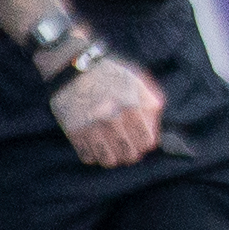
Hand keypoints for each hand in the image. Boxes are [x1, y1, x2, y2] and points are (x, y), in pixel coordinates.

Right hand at [51, 51, 165, 168]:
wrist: (73, 68)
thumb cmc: (109, 75)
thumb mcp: (136, 82)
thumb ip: (150, 103)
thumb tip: (155, 129)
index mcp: (130, 106)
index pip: (146, 142)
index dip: (145, 144)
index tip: (140, 142)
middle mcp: (111, 118)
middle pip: (128, 155)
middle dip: (130, 154)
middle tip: (126, 149)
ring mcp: (90, 126)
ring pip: (108, 161)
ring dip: (111, 158)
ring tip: (111, 150)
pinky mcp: (73, 131)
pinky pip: (87, 157)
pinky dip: (93, 155)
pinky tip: (95, 145)